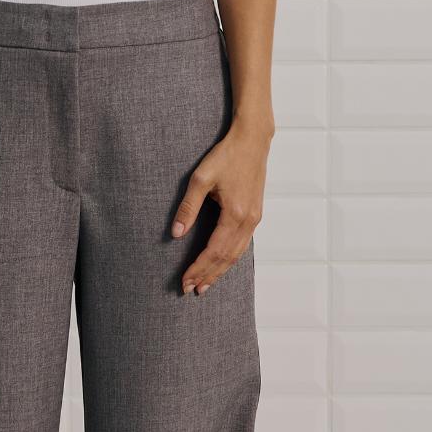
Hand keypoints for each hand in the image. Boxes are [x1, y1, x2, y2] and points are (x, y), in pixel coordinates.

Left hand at [170, 123, 269, 296]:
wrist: (253, 141)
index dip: (198, 267)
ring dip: (220, 271)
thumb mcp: (200, 178)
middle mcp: (248, 220)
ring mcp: (254, 219)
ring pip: (237, 254)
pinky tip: (221, 264)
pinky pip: (243, 244)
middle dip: (208, 275)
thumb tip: (176, 233)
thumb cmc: (226, 156)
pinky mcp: (255, 214)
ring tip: (205, 284)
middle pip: (227, 258)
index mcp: (235, 213)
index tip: (185, 280)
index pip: (214, 250)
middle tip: (191, 290)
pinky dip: (230, 259)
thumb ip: (188, 207)